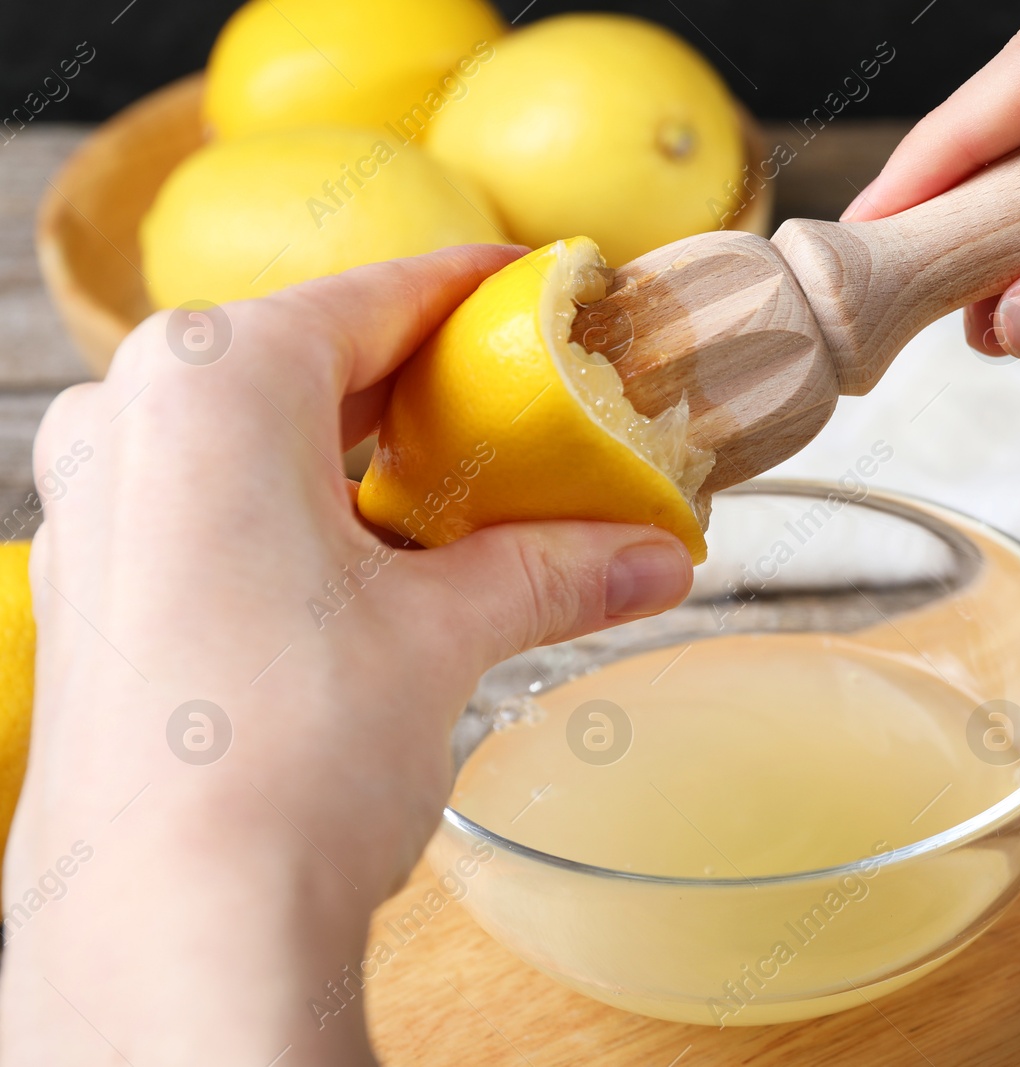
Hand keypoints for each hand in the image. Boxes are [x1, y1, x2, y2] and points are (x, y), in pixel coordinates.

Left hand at [1, 246, 693, 1064]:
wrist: (173, 930)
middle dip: (431, 388)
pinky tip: (384, 564)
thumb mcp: (444, 634)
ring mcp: (98, 506)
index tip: (552, 295)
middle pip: (316, 361)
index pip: (380, 296)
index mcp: (213, 381)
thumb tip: (650, 553)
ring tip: (474, 495)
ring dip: (371, 458)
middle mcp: (131, 420)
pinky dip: (307, 513)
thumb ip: (551, 569)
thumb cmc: (286, 758)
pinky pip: (216, 503)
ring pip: (261, 436)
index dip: (483, 294)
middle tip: (534, 411)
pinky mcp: (98, 588)